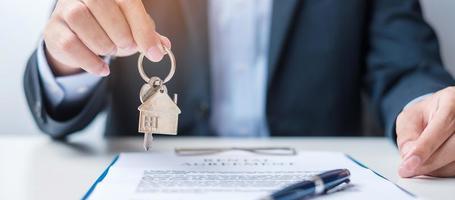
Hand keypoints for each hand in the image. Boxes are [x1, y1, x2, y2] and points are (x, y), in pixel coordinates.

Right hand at [43, 0, 170, 75]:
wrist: (76, 35)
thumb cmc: (108, 27)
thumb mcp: (132, 27)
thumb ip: (147, 35)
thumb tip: (163, 46)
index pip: (128, 2)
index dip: (143, 29)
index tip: (154, 52)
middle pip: (101, 5)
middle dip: (121, 34)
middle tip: (128, 47)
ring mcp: (64, 9)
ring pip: (81, 20)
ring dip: (104, 44)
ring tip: (112, 51)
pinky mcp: (53, 29)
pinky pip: (69, 43)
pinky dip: (90, 61)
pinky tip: (102, 67)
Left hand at [396, 87, 454, 177]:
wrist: (439, 113)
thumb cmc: (424, 115)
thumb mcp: (409, 120)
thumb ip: (407, 138)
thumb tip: (409, 158)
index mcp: (451, 101)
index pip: (441, 126)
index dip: (425, 147)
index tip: (410, 163)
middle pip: (454, 146)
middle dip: (429, 161)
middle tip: (409, 169)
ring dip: (435, 167)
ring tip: (419, 163)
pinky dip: (443, 169)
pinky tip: (432, 163)